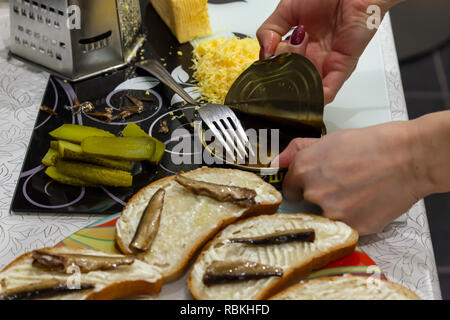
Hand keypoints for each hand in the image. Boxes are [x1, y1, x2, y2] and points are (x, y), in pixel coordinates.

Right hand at [256, 0, 394, 103]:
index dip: (270, 68)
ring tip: (294, 54)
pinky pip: (328, 90)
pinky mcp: (342, 66)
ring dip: (295, 80)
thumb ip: (269, 30)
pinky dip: (315, 96)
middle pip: (291, 80)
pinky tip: (305, 93)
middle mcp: (313, 58)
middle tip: (281, 50)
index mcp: (299, 47)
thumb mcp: (286, 10)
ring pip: (306, 88)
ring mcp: (327, 64)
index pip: (279, 68)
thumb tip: (263, 53)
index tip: (265, 60)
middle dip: (281, 71)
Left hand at [272, 121, 426, 234]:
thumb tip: (276, 161)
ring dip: (338, 209)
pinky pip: (345, 227)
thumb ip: (299, 151)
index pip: (289, 189)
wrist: (408, 157)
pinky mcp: (353, 227)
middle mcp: (313, 193)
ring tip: (358, 193)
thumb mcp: (330, 140)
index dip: (301, 187)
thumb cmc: (373, 144)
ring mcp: (333, 213)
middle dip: (321, 197)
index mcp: (304, 169)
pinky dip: (354, 219)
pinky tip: (367, 203)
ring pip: (326, 217)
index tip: (311, 186)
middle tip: (343, 186)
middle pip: (307, 203)